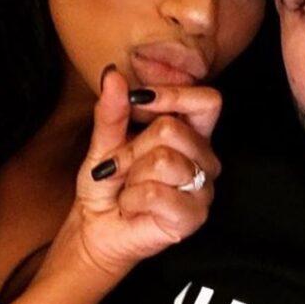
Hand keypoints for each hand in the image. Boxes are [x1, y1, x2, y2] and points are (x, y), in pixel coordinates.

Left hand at [5, 68, 220, 303]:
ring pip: (163, 161)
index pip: (208, 100)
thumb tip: (113, 75)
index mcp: (193, 133)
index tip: (137, 100)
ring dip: (130, 176)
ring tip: (128, 187)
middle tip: (118, 165)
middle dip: (132, 147)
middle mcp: (205, 158)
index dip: (174, 95)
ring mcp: (203, 188)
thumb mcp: (104, 141)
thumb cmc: (108, 183)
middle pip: (173, 129)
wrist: (96, 227)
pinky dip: (132, 199)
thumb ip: (112, 110)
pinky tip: (133, 206)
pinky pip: (156, 193)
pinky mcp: (193, 217)